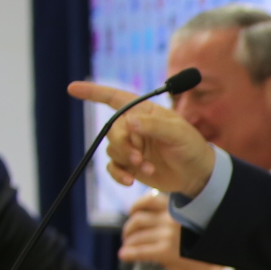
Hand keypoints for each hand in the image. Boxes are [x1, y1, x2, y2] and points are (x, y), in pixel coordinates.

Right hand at [67, 81, 215, 196]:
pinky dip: (119, 174)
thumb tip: (129, 122)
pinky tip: (131, 181)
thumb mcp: (178, 134)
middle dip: (122, 144)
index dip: (93, 92)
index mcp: (145, 112)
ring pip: (112, 149)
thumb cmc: (191, 148)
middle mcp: (134, 127)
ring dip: (126, 160)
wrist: (198, 176)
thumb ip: (154, 126)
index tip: (72, 88)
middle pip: (112, 130)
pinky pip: (113, 167)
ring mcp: (131, 146)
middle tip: (138, 157)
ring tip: (147, 168)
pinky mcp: (131, 164)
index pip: (115, 98)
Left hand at [117, 193, 225, 269]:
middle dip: (128, 229)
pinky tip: (124, 256)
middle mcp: (171, 219)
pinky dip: (128, 254)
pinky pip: (139, 251)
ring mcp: (167, 235)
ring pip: (136, 236)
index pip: (150, 200)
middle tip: (127, 237)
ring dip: (128, 243)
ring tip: (127, 248)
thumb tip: (144, 218)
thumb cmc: (201, 249)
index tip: (132, 213)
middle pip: (138, 219)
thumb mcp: (188, 225)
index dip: (136, 206)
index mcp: (178, 210)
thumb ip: (170, 218)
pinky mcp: (164, 252)